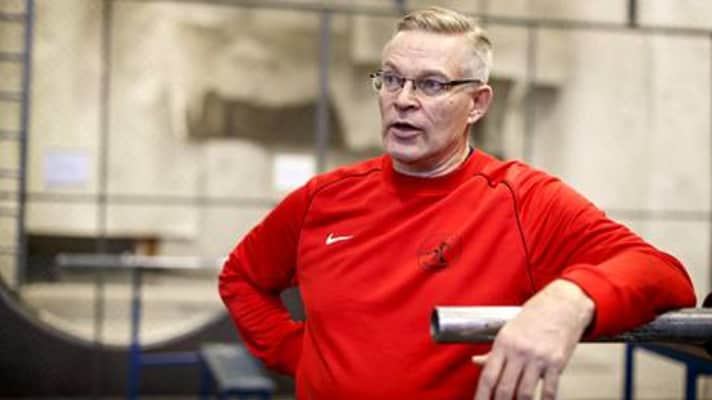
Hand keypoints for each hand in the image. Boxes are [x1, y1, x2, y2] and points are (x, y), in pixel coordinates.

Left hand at [472, 280, 594, 399]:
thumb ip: (494, 351)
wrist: (563, 304)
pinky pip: (549, 390)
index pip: (488, 376)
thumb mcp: (509, 330)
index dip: (482, 396)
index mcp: (504, 343)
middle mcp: (519, 351)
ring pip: (525, 393)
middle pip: (504, 388)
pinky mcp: (557, 362)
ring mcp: (538, 357)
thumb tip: (476, 362)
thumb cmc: (535, 315)